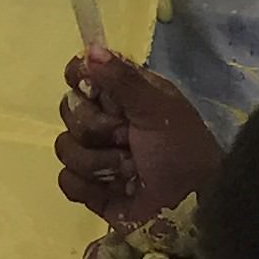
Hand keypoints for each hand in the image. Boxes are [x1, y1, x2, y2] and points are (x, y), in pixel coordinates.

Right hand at [55, 50, 222, 226]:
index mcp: (125, 95)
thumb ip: (122, 80)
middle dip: (97, 129)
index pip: (83, 73)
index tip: (87, 87)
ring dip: (99, 161)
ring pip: (65, 147)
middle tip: (127, 138)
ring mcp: (97, 156)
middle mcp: (108, 121)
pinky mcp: (91, 190)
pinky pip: (67, 181)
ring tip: (130, 170)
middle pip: (68, 110)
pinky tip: (114, 190)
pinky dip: (88, 187)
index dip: (79, 78)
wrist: (193, 208)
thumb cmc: (182, 151)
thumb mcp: (158, 109)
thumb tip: (90, 49)